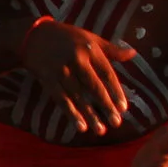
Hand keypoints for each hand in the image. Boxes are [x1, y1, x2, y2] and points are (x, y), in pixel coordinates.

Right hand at [21, 20, 138, 133]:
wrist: (33, 35)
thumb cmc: (67, 37)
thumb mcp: (90, 38)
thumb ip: (111, 49)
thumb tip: (134, 54)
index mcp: (89, 49)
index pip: (106, 74)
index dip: (116, 92)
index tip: (124, 108)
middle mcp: (76, 59)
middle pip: (94, 87)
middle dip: (106, 106)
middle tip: (116, 122)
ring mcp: (61, 70)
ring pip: (78, 96)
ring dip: (90, 115)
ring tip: (100, 130)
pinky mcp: (48, 79)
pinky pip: (61, 99)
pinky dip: (71, 113)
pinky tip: (80, 126)